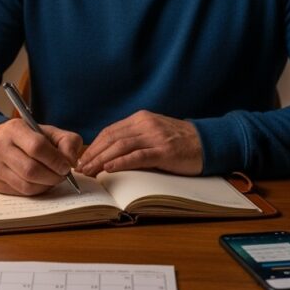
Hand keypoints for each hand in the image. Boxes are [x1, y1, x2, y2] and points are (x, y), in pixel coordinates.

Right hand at [0, 119, 82, 195]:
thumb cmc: (27, 137)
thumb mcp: (48, 131)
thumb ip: (67, 141)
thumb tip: (72, 161)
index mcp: (14, 129)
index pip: (37, 147)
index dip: (55, 160)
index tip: (66, 166)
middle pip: (31, 170)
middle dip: (52, 176)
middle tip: (62, 176)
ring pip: (26, 185)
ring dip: (46, 185)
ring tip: (52, 179)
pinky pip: (21, 193)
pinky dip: (36, 190)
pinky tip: (40, 183)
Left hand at [76, 110, 201, 176]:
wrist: (208, 141)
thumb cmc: (180, 141)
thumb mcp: (154, 133)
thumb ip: (135, 138)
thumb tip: (110, 153)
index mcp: (141, 119)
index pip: (110, 131)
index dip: (94, 145)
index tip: (82, 158)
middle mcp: (145, 124)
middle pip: (112, 138)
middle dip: (94, 154)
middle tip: (81, 168)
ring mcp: (155, 137)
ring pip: (121, 147)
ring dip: (102, 160)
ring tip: (90, 171)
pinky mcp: (165, 151)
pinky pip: (138, 156)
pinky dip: (121, 162)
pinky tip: (109, 168)